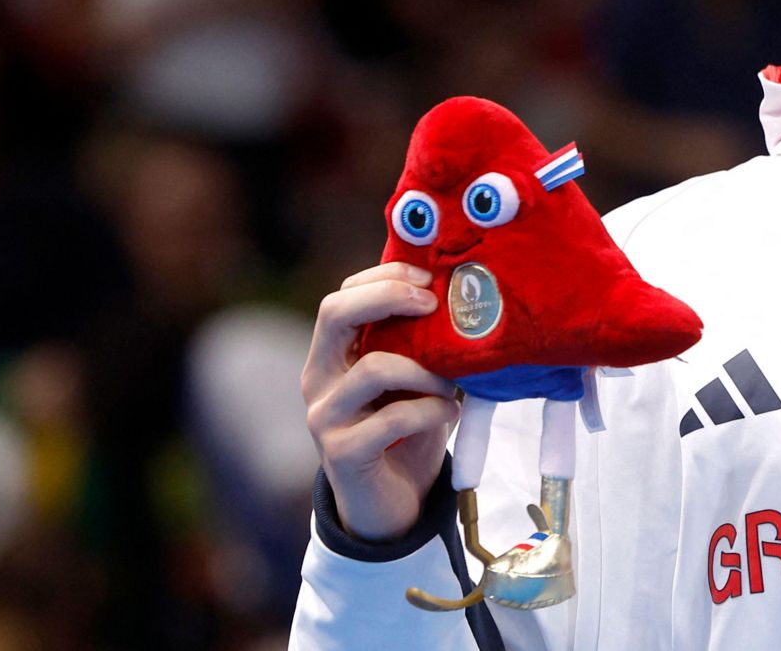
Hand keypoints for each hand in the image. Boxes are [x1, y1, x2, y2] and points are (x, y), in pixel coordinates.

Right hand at [301, 262, 460, 540]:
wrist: (392, 505)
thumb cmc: (408, 430)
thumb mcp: (413, 379)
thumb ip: (419, 344)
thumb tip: (462, 296)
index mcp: (332, 355)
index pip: (342, 296)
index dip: (384, 277)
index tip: (430, 277)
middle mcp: (318, 379)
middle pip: (334, 312)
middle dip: (389, 297)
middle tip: (433, 304)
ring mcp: (324, 416)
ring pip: (375, 367)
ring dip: (427, 371)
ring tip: (452, 386)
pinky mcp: (342, 452)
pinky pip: (395, 417)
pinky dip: (433, 411)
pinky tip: (452, 414)